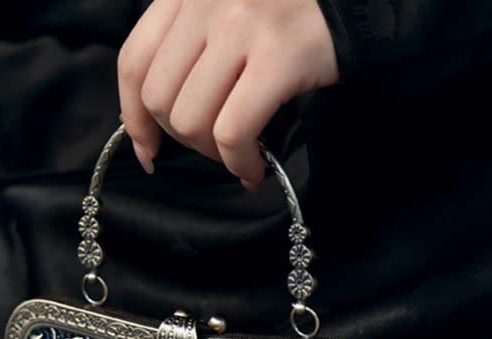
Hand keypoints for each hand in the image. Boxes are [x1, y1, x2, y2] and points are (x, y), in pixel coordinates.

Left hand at [117, 0, 338, 190]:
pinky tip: (255, 168)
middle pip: (160, 99)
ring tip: (240, 154)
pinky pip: (233, 132)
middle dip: (184, 141)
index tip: (149, 149)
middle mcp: (205, 1)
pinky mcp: (279, 56)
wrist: (358, 0)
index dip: (134, 117)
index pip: (133, 61)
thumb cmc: (289, 15)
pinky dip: (239, 163)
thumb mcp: (225, 15)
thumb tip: (147, 126)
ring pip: (191, 120)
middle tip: (216, 147)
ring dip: (213, 155)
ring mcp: (242, 25)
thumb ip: (186, 51)